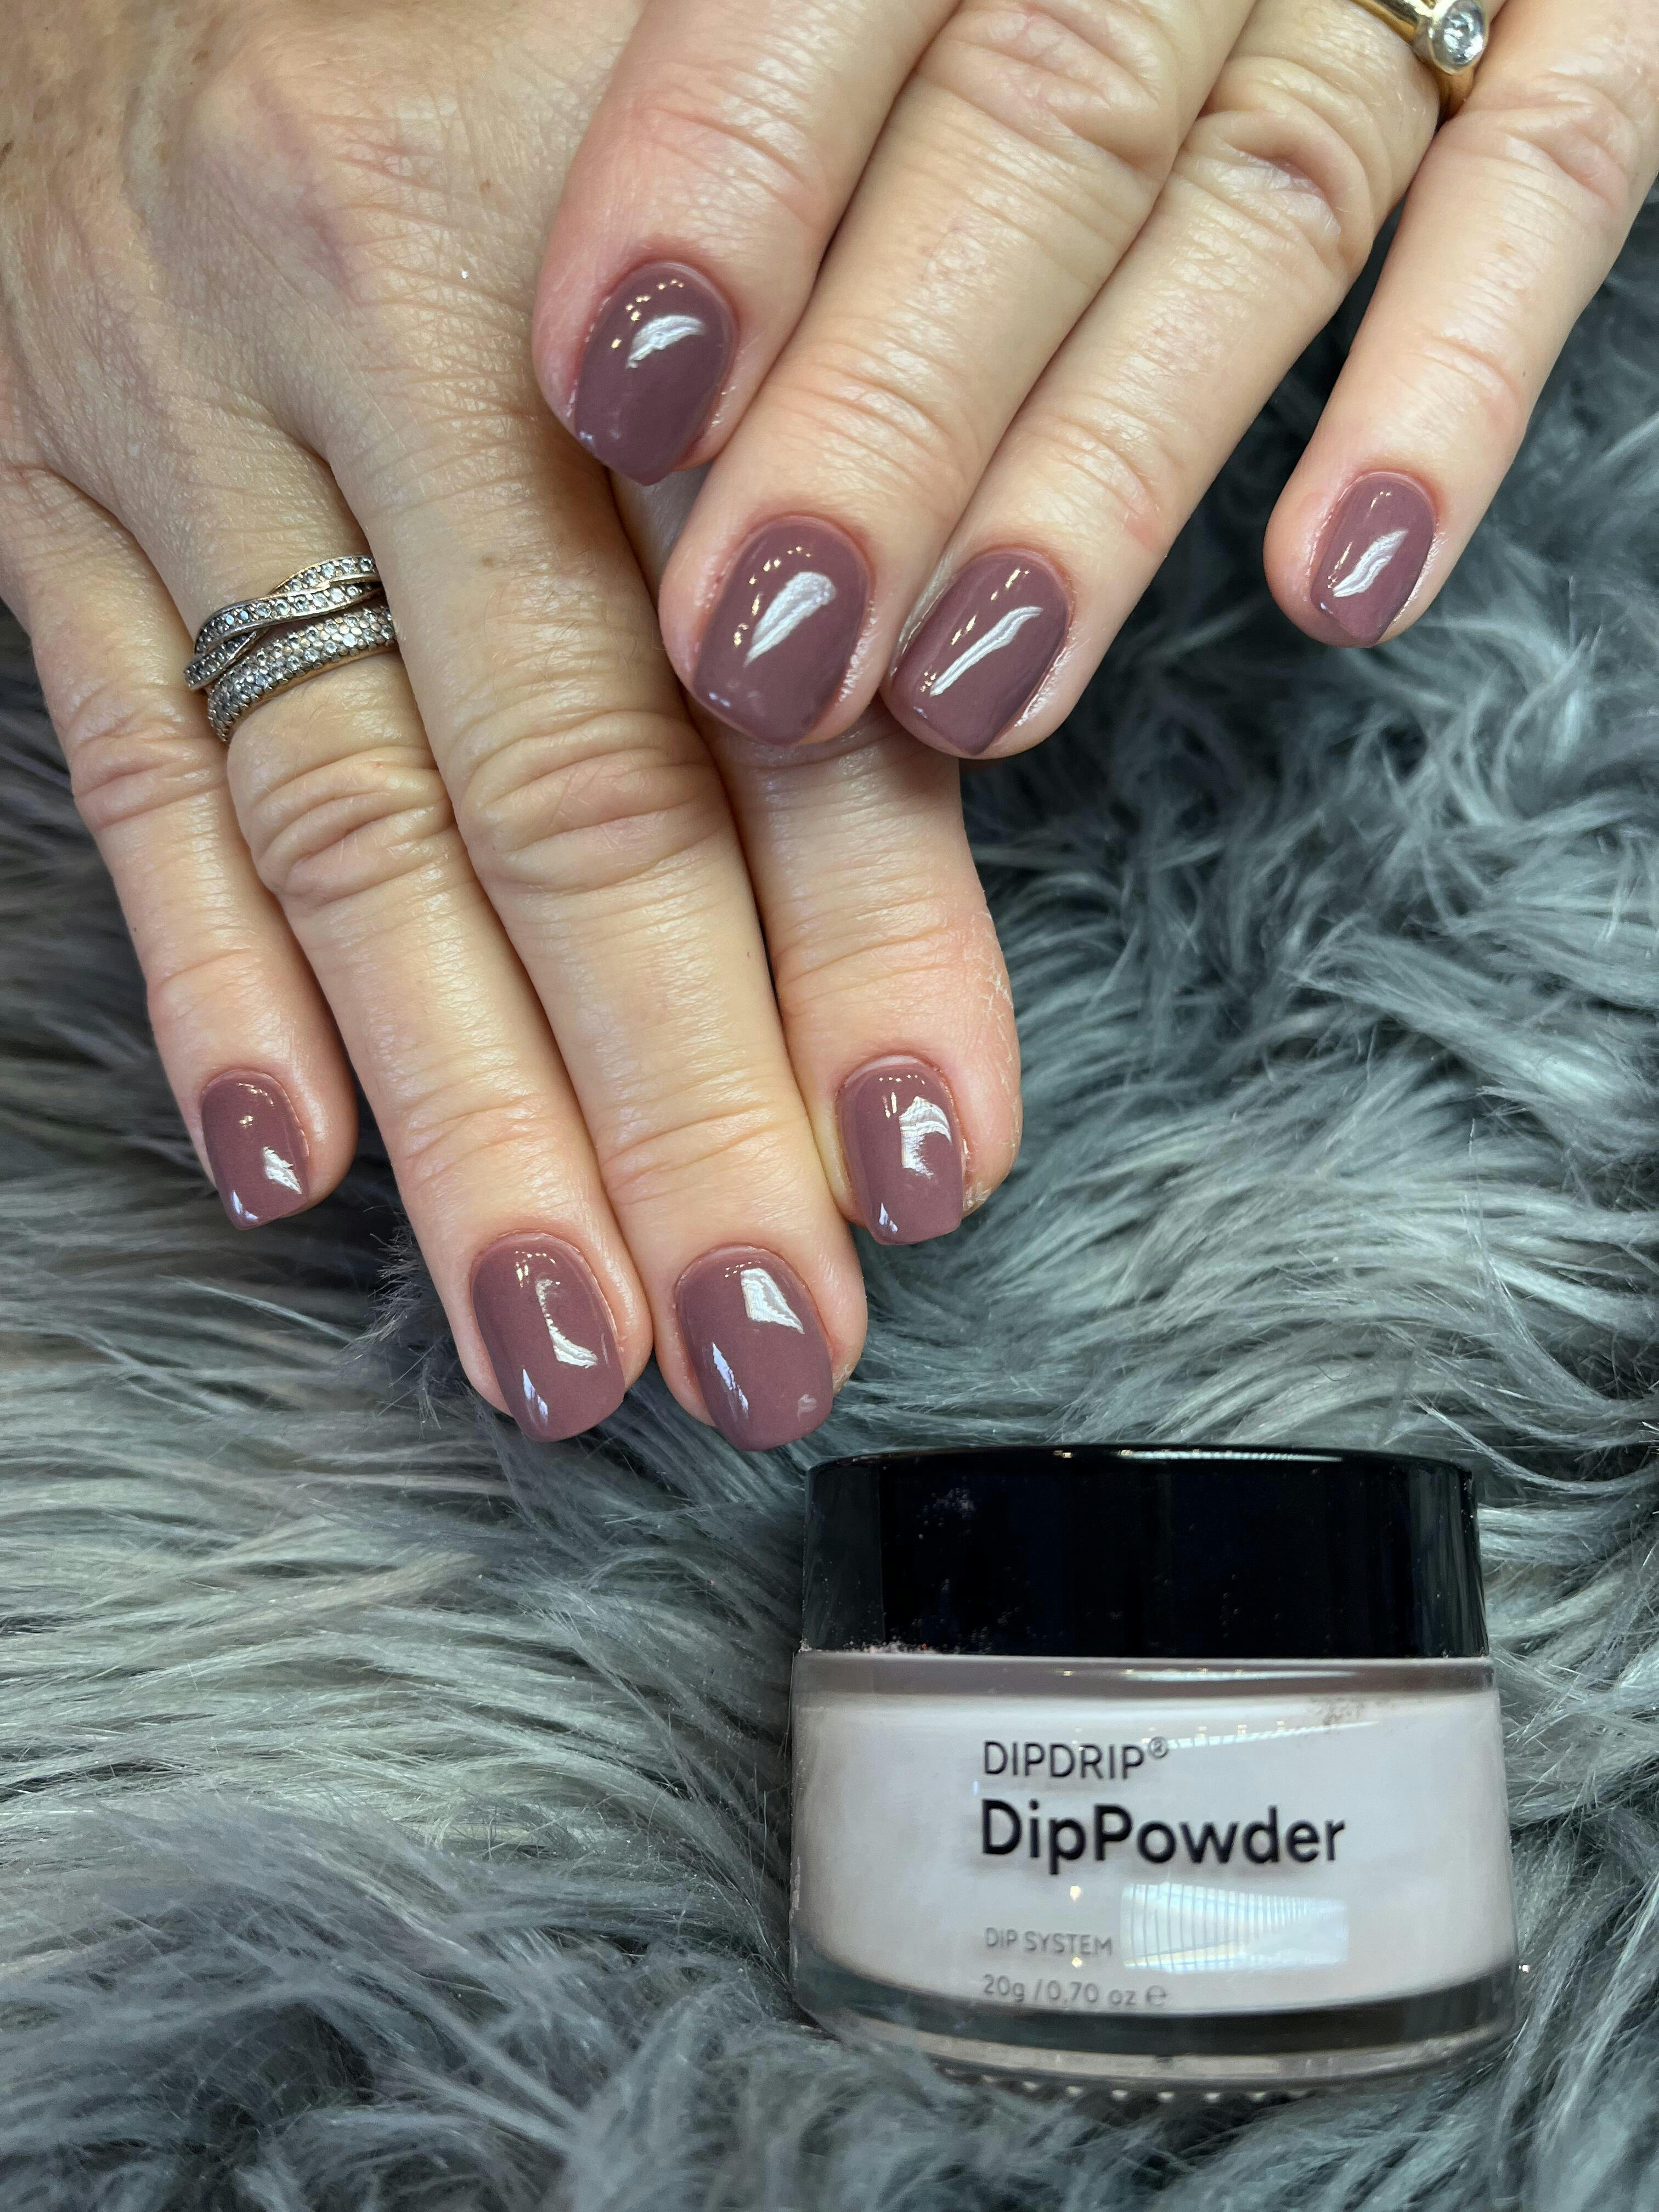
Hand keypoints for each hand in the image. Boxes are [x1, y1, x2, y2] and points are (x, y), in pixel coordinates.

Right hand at [0, 0, 1019, 1451]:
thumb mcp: (751, 119)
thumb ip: (851, 419)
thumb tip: (947, 731)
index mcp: (607, 240)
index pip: (760, 666)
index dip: (858, 939)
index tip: (928, 1163)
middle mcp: (368, 335)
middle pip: (549, 799)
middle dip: (668, 1107)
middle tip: (760, 1350)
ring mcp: (168, 417)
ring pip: (338, 833)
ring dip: (459, 1119)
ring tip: (560, 1341)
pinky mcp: (34, 471)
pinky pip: (116, 755)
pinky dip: (210, 978)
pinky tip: (289, 1168)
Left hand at [534, 0, 1658, 756]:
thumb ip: (791, 44)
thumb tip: (613, 333)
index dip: (726, 169)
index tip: (614, 389)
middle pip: (1034, 122)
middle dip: (892, 407)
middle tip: (766, 649)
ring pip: (1254, 206)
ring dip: (1104, 474)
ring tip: (970, 695)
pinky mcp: (1603, 9)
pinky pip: (1550, 176)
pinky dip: (1451, 386)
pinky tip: (1341, 592)